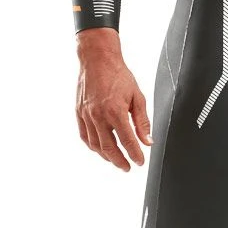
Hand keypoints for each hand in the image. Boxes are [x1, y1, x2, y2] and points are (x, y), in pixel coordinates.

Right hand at [75, 29, 152, 170]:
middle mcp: (99, 115)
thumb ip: (142, 121)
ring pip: (95, 145)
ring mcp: (86, 115)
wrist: (97, 59)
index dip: (135, 154)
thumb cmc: (118, 75)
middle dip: (120, 161)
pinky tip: (100, 149)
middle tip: (128, 167)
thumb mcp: (137, 97)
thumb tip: (147, 141)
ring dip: (106, 156)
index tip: (140, 162)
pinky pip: (84, 136)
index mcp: (115, 111)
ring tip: (116, 160)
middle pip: (109, 147)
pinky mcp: (79, 112)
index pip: (127, 141)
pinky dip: (93, 146)